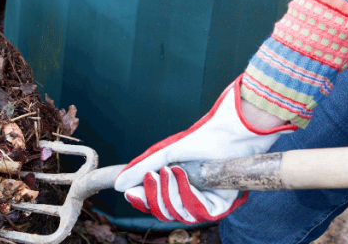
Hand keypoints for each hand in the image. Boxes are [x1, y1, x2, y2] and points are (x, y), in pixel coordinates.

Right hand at [113, 75, 295, 222]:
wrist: (229, 132)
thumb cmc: (201, 139)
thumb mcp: (166, 153)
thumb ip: (141, 168)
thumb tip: (118, 185)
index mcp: (177, 186)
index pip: (155, 204)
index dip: (142, 201)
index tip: (129, 193)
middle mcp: (190, 197)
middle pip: (163, 212)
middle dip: (155, 195)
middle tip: (153, 176)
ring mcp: (205, 202)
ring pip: (179, 214)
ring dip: (171, 193)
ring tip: (173, 171)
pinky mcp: (221, 205)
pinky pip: (198, 212)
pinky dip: (188, 195)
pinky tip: (186, 177)